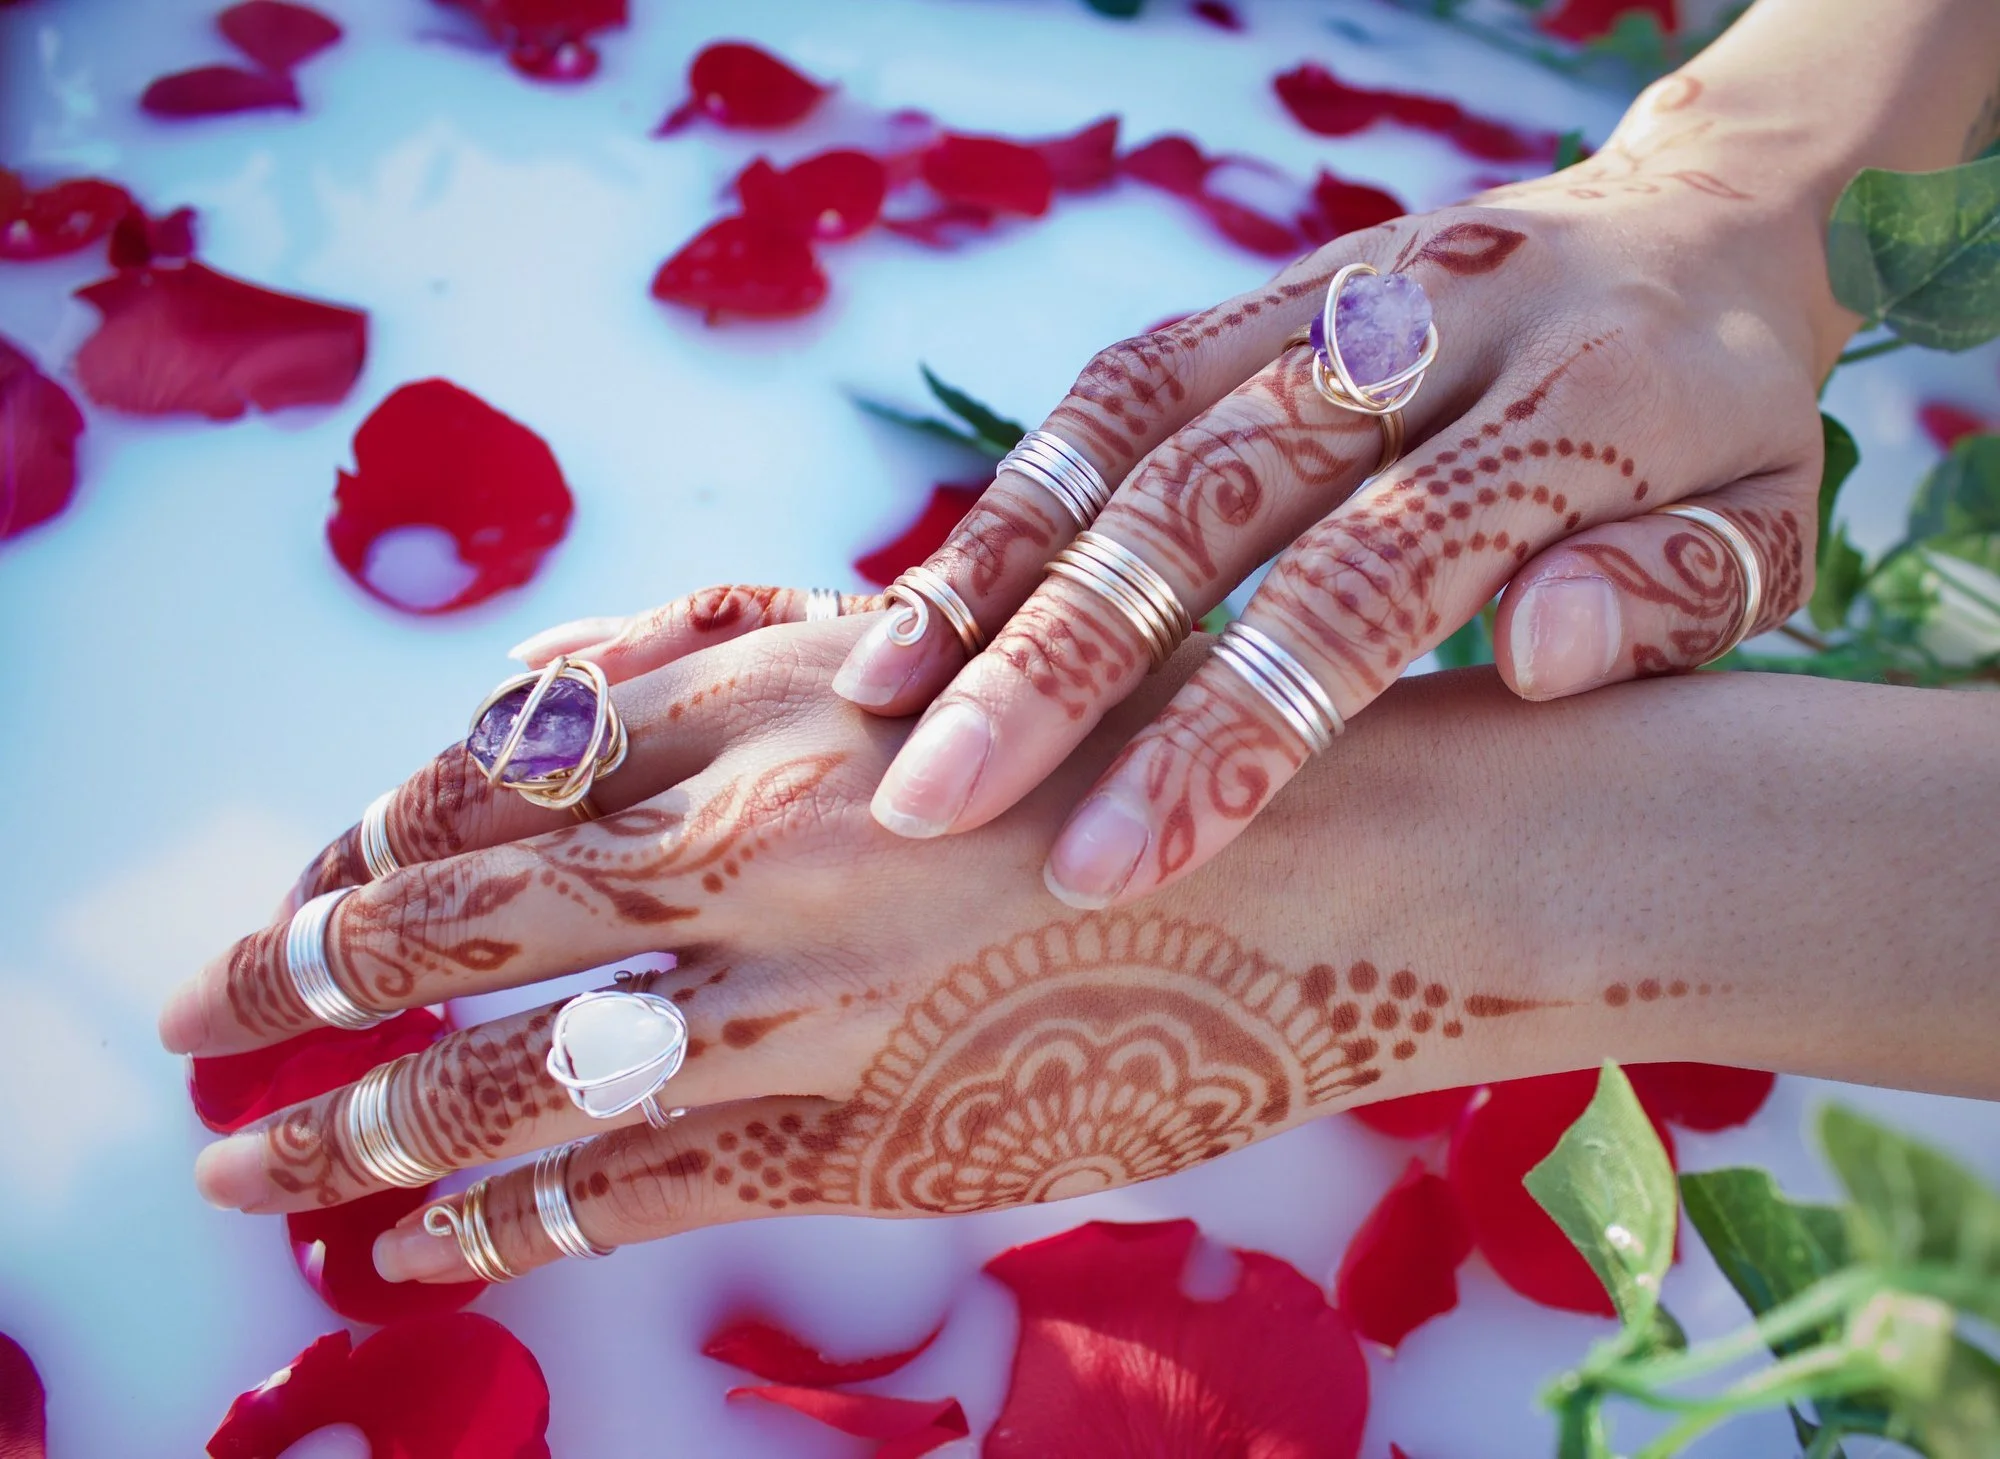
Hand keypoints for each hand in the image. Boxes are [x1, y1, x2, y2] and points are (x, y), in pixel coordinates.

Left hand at [165, 624, 1597, 1283]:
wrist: (1360, 858)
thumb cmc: (1170, 724)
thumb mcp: (947, 647)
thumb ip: (768, 674)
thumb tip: (598, 694)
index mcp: (775, 698)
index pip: (487, 776)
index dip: (365, 842)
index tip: (296, 891)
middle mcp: (759, 839)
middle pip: (452, 919)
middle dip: (298, 979)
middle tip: (193, 1025)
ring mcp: (805, 1002)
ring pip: (513, 1073)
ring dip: (359, 1128)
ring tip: (253, 1175)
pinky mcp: (874, 1137)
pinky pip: (638, 1190)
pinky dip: (507, 1227)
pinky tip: (416, 1257)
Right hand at [817, 66, 1852, 914]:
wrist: (1696, 224)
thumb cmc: (1723, 432)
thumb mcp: (1772, 527)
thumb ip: (1674, 596)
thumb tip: (1538, 660)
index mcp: (1584, 403)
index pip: (1377, 580)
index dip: (1237, 725)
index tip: (1116, 865)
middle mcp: (1434, 326)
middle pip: (1217, 499)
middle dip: (1066, 661)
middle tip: (937, 809)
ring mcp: (1334, 293)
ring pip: (1136, 428)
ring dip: (1001, 569)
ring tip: (883, 707)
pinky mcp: (1265, 289)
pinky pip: (1118, 382)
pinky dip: (1018, 494)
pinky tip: (931, 604)